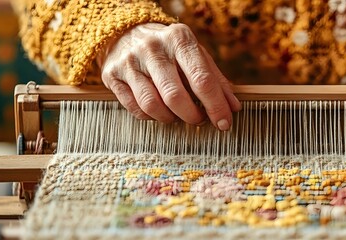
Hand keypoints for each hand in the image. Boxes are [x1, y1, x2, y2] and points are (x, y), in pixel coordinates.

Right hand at [97, 23, 240, 129]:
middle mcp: (153, 48)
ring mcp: (129, 61)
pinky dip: (151, 117)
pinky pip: (135, 108)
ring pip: (152, 105)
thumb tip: (233, 107)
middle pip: (175, 96)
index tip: (224, 123)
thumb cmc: (171, 49)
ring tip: (178, 115)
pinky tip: (159, 110)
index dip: (216, 106)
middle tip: (199, 120)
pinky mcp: (112, 74)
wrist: (127, 32)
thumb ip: (216, 80)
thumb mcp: (196, 55)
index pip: (201, 79)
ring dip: (170, 118)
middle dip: (192, 116)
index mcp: (180, 39)